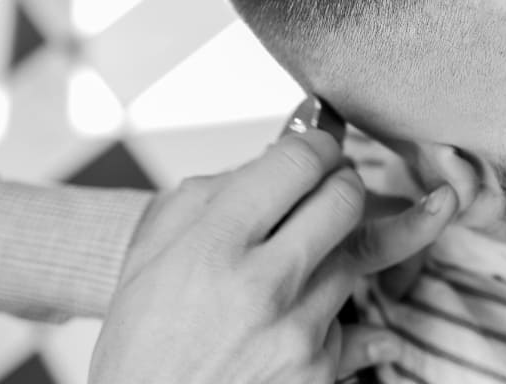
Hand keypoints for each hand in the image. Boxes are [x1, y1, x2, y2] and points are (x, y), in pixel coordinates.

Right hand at [89, 130, 457, 383]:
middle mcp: (262, 286)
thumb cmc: (144, 345)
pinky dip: (338, 314)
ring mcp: (297, 332)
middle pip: (345, 199)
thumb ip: (208, 195)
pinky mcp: (320, 372)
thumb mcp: (150, 254)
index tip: (316, 148)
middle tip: (325, 188)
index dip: (315, 145)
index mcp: (213, 246)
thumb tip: (269, 158)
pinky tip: (306, 316)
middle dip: (340, 183)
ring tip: (292, 267)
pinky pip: (360, 324)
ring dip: (332, 251)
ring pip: (355, 256)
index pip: (297, 163)